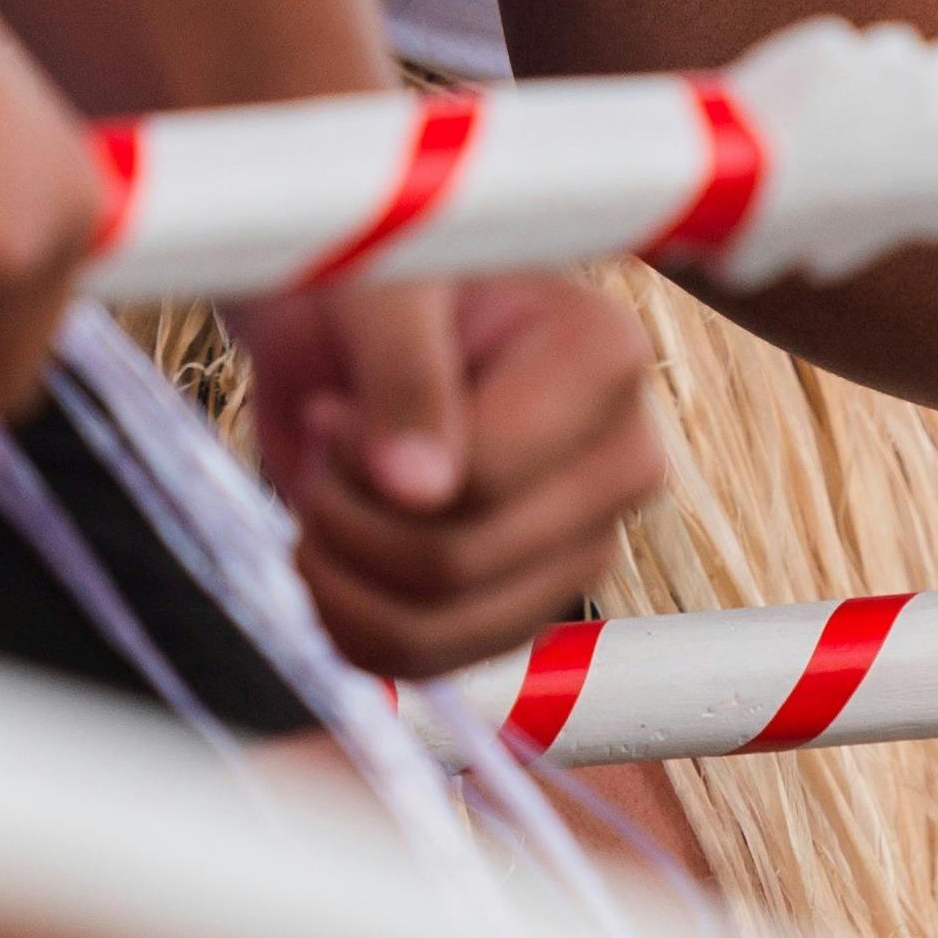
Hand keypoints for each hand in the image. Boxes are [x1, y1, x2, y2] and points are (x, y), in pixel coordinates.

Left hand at [235, 272, 667, 677]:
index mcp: (607, 360)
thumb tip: (420, 493)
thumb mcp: (379, 289)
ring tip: (320, 495)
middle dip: (345, 517)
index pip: (484, 477)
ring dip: (336, 576)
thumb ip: (404, 376)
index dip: (372, 463)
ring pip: (437, 632)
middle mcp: (619, 460)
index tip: (332, 410)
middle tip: (318, 448)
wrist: (349, 317)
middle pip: (456, 564)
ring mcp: (579, 542)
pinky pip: (428, 663)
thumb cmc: (375, 274)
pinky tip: (331, 549)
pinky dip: (347, 622)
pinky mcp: (527, 600)